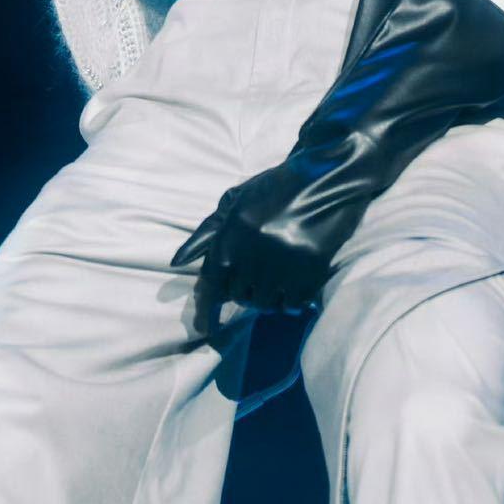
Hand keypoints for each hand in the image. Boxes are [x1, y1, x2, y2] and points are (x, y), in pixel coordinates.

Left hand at [170, 166, 338, 336]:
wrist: (325, 175)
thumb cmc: (277, 186)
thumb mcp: (236, 200)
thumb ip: (208, 231)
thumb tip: (177, 261)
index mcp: (232, 233)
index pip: (212, 282)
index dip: (208, 308)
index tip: (207, 329)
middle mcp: (253, 252)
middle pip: (239, 295)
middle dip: (245, 293)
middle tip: (257, 282)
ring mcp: (282, 263)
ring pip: (265, 303)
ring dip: (268, 299)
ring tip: (277, 284)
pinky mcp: (310, 270)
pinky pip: (292, 303)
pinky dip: (291, 301)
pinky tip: (295, 289)